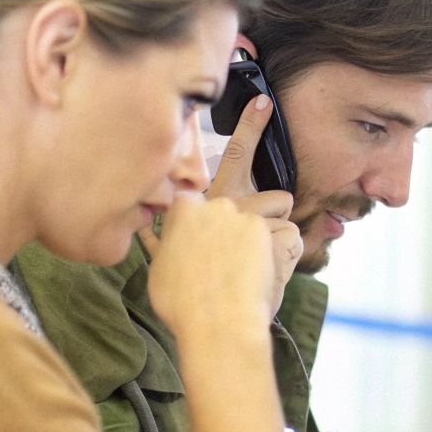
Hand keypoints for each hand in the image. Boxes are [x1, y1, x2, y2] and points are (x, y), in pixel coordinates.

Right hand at [141, 94, 300, 315]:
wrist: (213, 327)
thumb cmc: (184, 306)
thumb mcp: (160, 269)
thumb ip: (156, 242)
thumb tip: (140, 227)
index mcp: (182, 208)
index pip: (193, 170)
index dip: (224, 143)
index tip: (245, 107)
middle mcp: (212, 201)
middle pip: (238, 160)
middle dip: (251, 127)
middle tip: (262, 104)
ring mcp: (242, 212)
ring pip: (278, 200)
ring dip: (278, 219)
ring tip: (266, 252)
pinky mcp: (268, 229)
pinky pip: (291, 236)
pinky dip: (287, 256)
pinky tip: (272, 276)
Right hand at [144, 191, 274, 344]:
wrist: (220, 322)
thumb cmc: (179, 301)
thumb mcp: (157, 268)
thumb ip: (165, 243)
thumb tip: (167, 237)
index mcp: (183, 208)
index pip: (185, 204)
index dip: (187, 225)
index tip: (188, 243)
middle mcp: (213, 204)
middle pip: (214, 213)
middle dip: (213, 230)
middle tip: (212, 260)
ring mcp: (241, 216)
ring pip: (238, 225)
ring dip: (236, 241)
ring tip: (234, 271)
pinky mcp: (262, 232)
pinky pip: (258, 237)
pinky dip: (256, 251)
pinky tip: (249, 273)